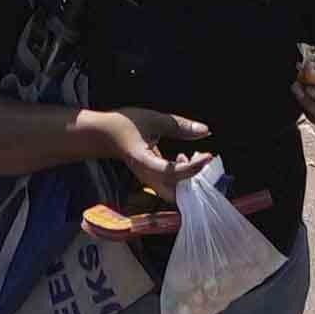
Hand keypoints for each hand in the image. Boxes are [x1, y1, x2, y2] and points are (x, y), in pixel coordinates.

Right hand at [82, 104, 213, 191]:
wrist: (105, 134)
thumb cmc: (126, 125)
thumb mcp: (154, 120)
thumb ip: (180, 126)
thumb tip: (206, 131)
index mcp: (145, 163)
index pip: (173, 173)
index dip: (194, 167)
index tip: (209, 155)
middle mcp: (148, 178)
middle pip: (177, 193)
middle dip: (195, 181)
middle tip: (204, 160)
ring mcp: (149, 181)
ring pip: (175, 192)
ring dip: (190, 179)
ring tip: (196, 157)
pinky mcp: (152, 179)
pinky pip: (172, 185)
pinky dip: (183, 176)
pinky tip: (184, 157)